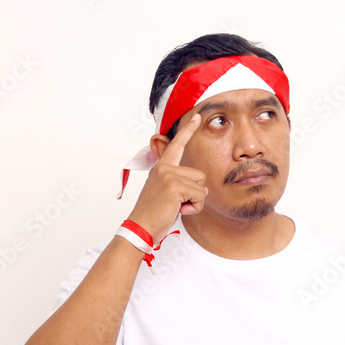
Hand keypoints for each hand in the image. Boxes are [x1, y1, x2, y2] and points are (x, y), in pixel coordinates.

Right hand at [126, 113, 207, 240]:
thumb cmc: (154, 215)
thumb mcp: (166, 194)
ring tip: (176, 207)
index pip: (176, 145)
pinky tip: (177, 210)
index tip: (196, 117)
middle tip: (175, 204)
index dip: (188, 131)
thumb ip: (182, 185)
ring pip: (200, 186)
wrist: (141, 228)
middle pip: (199, 175)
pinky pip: (199, 196)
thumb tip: (203, 190)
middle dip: (194, 193)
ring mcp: (168, 175)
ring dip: (194, 201)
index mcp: (161, 168)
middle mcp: (164, 168)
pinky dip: (193, 208)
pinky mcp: (174, 186)